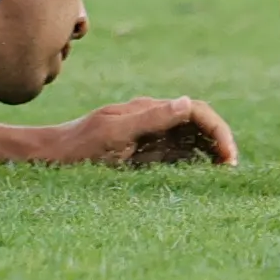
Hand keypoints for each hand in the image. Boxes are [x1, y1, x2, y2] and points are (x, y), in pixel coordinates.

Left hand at [53, 96, 238, 167]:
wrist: (48, 159)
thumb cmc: (76, 148)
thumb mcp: (113, 134)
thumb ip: (150, 118)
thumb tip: (187, 103)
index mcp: (147, 109)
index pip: (195, 110)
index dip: (217, 129)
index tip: (228, 156)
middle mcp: (151, 119)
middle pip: (198, 123)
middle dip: (219, 140)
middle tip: (231, 168)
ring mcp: (148, 137)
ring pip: (190, 139)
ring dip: (209, 152)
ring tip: (223, 174)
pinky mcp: (142, 155)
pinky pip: (176, 155)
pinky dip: (194, 162)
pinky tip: (201, 177)